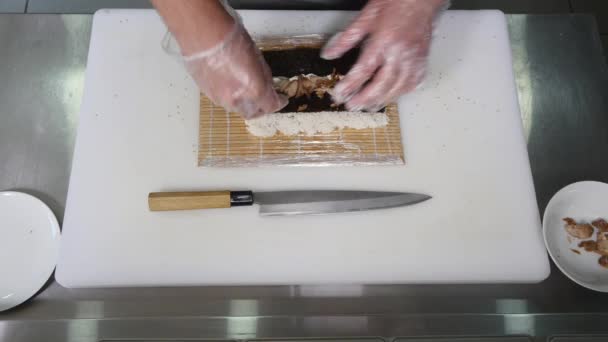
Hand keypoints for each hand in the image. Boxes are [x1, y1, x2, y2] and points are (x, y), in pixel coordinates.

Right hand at [183, 23, 286, 118]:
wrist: (203, 34)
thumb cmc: (232, 39)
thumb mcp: (257, 57)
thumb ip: (263, 76)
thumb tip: (267, 85)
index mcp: (254, 90)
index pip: (270, 106)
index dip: (278, 103)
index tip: (281, 100)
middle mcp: (237, 100)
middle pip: (252, 113)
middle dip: (260, 108)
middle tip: (264, 100)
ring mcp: (220, 98)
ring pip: (235, 107)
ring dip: (242, 103)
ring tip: (244, 90)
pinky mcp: (206, 93)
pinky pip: (221, 100)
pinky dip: (228, 95)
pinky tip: (228, 84)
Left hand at [321, 0, 447, 111]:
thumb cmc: (395, 2)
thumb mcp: (365, 17)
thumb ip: (345, 39)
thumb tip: (329, 54)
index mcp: (383, 41)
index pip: (363, 70)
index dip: (350, 85)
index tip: (339, 94)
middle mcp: (399, 52)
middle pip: (381, 84)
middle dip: (365, 99)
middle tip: (352, 106)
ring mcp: (413, 58)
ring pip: (398, 87)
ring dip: (382, 100)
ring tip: (369, 106)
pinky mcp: (422, 59)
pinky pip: (414, 82)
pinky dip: (402, 92)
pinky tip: (393, 95)